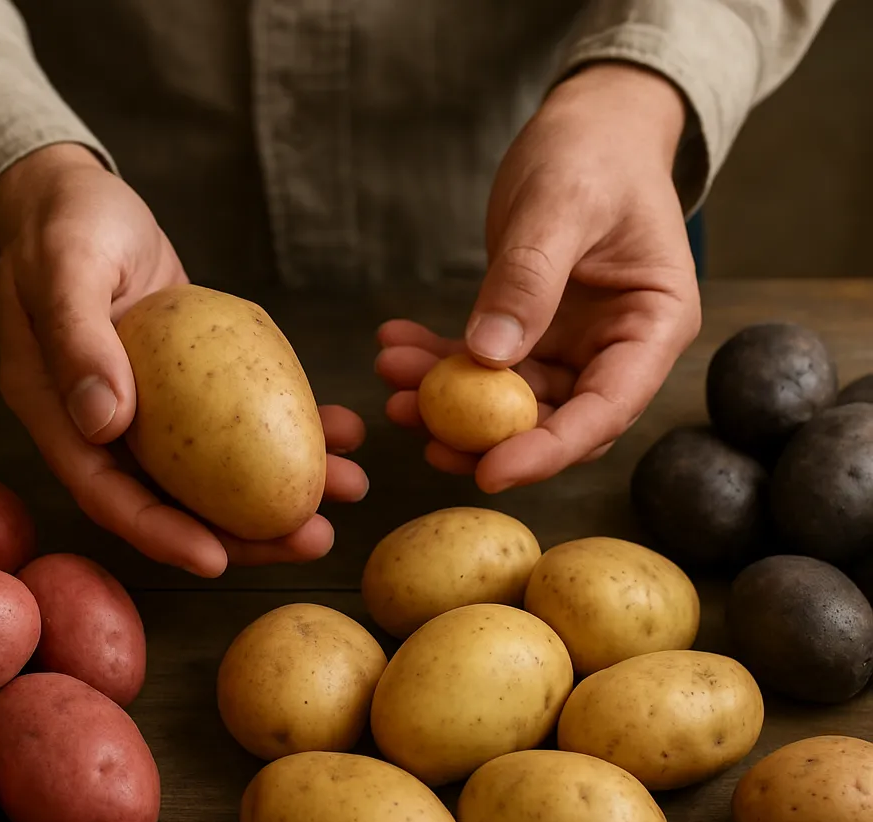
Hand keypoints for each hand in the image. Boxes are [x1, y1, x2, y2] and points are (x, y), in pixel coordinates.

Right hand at [0, 144, 367, 576]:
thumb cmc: (64, 223)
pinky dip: (290, 429)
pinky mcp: (192, 386)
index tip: (219, 560)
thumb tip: (103, 424)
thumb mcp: (66, 265)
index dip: (162, 534)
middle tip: (315, 538)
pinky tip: (342, 431)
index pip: (108, 495)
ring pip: (219, 471)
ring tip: (350, 487)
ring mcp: (152, 410)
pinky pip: (241, 419)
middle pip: (176, 501)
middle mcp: (105, 428)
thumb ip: (77, 339)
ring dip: (284, 488)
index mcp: (60, 415)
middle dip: (247, 532)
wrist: (81, 198)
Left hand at [376, 63, 701, 491]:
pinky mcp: (533, 336)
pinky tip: (396, 345)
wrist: (591, 127)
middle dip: (480, 431)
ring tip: (391, 373)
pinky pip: (482, 365)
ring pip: (508, 401)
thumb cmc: (595, 153)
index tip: (489, 471)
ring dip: (447, 397)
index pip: (606, 409)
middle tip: (413, 419)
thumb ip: (530, 278)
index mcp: (653, 327)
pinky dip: (439, 361)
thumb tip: (489, 358)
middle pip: (553, 419)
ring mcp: (573, 348)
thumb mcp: (562, 204)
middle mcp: (616, 350)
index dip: (549, 449)